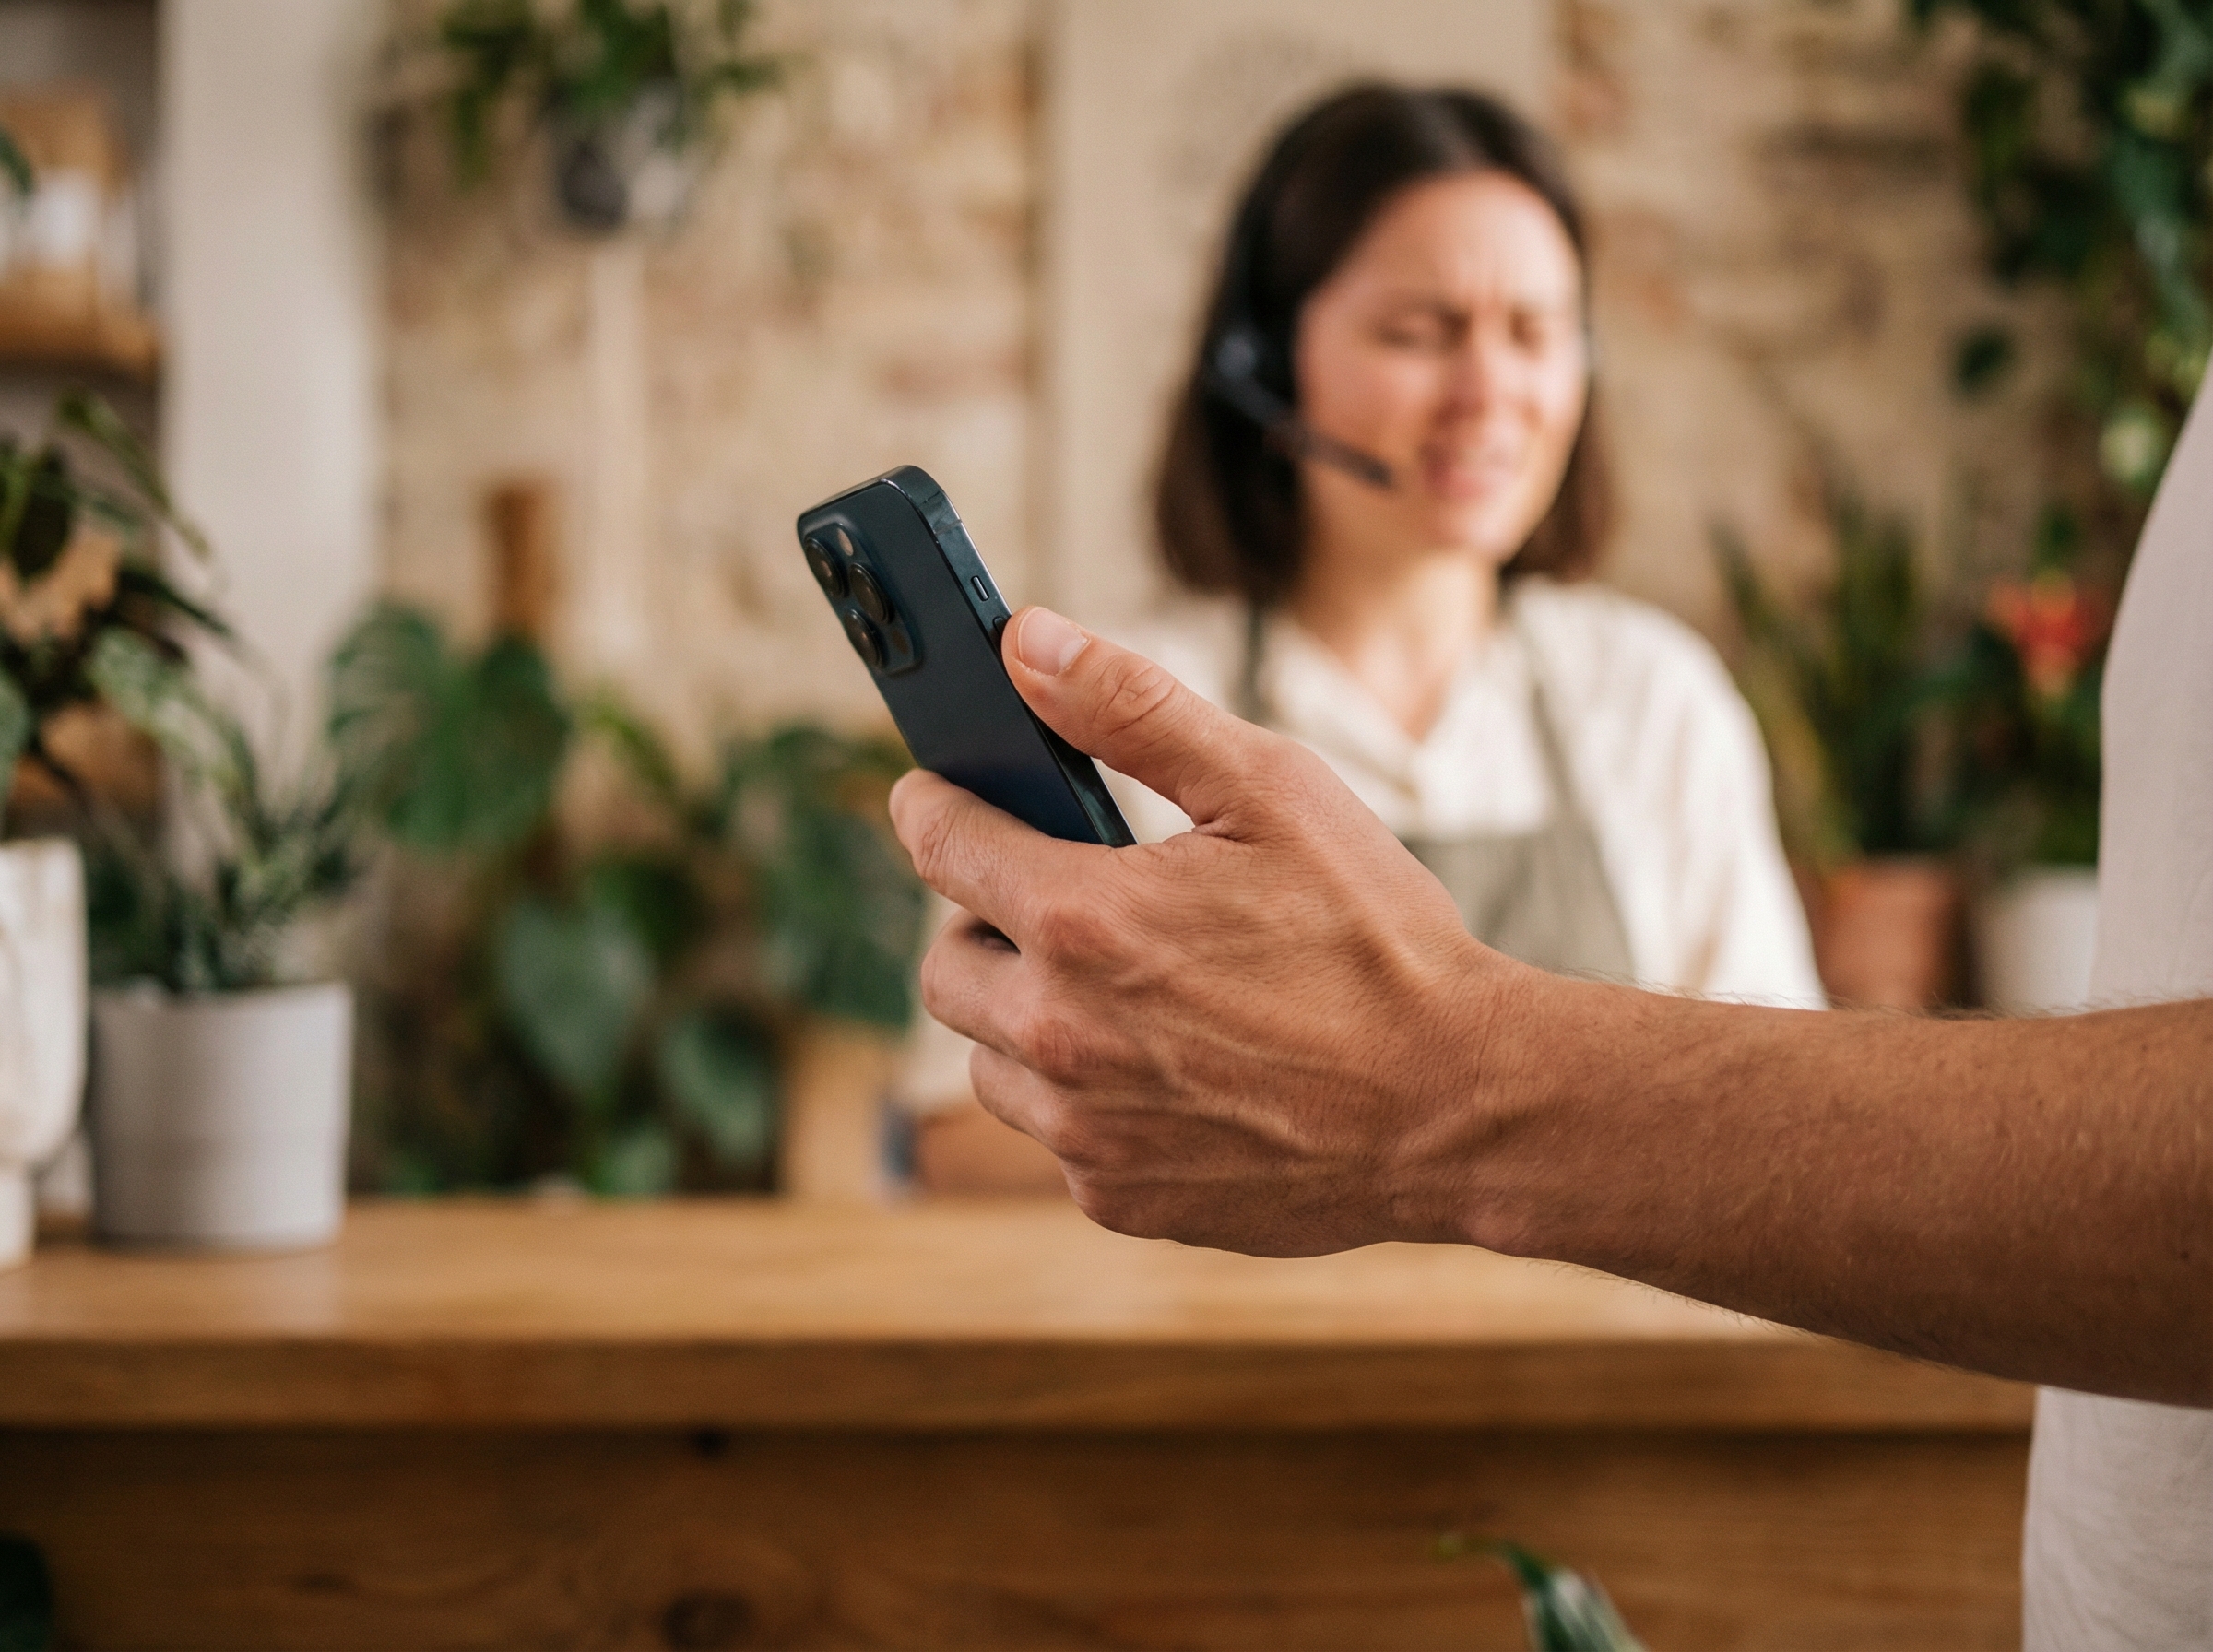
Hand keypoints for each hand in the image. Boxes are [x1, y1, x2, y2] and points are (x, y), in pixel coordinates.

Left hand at [889, 606, 1535, 1255]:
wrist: (1459, 1108)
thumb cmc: (1378, 942)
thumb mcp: (1272, 791)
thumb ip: (1134, 709)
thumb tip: (1025, 642)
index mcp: (1083, 920)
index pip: (938, 843)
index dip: (936, 803)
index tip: (942, 793)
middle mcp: (1059, 1035)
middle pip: (943, 965)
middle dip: (985, 922)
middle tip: (1067, 902)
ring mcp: (1083, 1128)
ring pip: (989, 1059)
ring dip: (1028, 1016)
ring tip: (1125, 988)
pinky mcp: (1115, 1197)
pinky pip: (1055, 1134)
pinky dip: (1087, 1096)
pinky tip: (1172, 1066)